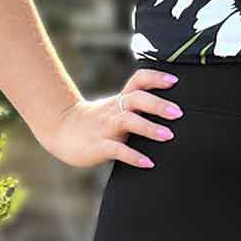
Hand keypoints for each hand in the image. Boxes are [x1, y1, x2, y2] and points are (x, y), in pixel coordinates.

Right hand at [43, 67, 180, 169]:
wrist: (61, 131)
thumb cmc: (97, 121)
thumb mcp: (116, 107)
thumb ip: (137, 106)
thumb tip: (170, 108)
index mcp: (120, 99)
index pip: (138, 80)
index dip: (155, 78)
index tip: (174, 81)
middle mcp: (115, 110)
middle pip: (137, 99)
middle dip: (158, 104)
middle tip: (178, 112)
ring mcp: (106, 128)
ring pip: (128, 121)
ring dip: (149, 128)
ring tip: (168, 135)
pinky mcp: (99, 146)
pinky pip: (117, 150)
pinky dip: (133, 156)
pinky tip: (148, 163)